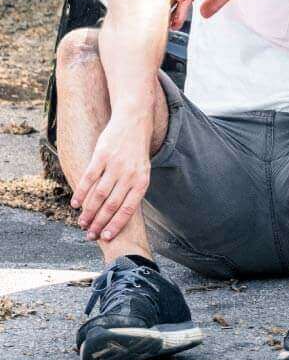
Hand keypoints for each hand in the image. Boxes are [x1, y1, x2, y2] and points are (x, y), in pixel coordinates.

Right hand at [72, 116, 151, 240]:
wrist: (133, 122)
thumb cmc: (136, 151)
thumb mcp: (142, 170)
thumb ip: (132, 189)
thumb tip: (119, 214)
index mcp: (142, 181)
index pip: (129, 208)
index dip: (116, 224)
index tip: (106, 237)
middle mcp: (129, 174)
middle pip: (111, 205)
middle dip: (100, 222)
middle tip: (90, 235)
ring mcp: (115, 165)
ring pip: (99, 195)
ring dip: (89, 212)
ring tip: (82, 223)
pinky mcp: (101, 156)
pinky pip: (89, 179)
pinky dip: (81, 193)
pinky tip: (76, 204)